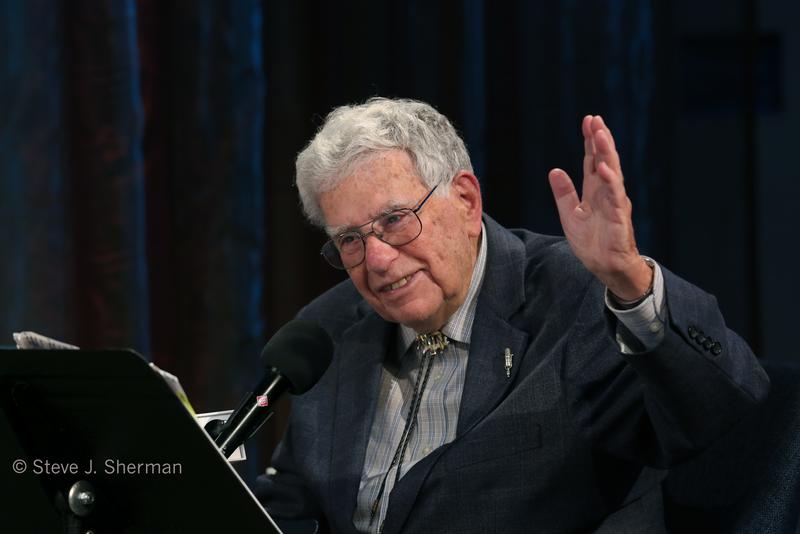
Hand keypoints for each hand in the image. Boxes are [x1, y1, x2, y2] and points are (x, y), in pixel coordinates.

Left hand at [548, 115, 651, 300]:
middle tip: (595, 119)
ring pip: (612, 172)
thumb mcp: (570, 215)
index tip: (588, 121)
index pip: (592, 160)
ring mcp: (614, 202)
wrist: (605, 266)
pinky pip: (615, 195)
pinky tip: (605, 167)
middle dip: (600, 139)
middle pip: (604, 160)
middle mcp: (606, 192)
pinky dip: (610, 180)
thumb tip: (554, 171)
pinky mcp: (619, 215)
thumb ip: (564, 193)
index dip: (590, 142)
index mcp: (594, 191)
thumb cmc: (591, 243)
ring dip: (607, 153)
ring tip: (601, 134)